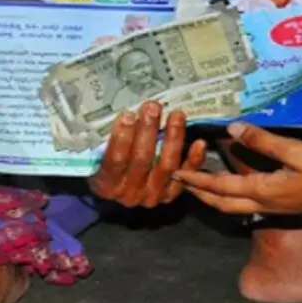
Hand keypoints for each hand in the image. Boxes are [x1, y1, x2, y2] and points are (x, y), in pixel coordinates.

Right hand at [89, 102, 208, 207]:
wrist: (122, 189)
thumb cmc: (110, 164)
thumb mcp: (102, 155)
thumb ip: (109, 140)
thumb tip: (124, 113)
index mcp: (107, 185)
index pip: (115, 160)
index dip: (122, 138)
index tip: (128, 115)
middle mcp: (130, 194)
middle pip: (142, 160)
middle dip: (148, 130)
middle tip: (153, 107)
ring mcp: (152, 195)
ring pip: (166, 165)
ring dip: (173, 138)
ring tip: (176, 115)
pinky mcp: (171, 194)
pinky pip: (185, 176)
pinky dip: (193, 159)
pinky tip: (199, 143)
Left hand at [175, 122, 301, 215]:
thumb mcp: (296, 151)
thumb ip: (264, 141)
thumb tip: (234, 128)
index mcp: (265, 191)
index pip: (221, 187)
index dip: (197, 179)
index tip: (176, 171)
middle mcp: (267, 204)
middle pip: (223, 203)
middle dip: (200, 192)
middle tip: (181, 179)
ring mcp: (278, 207)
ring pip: (236, 205)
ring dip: (216, 195)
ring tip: (202, 181)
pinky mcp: (288, 204)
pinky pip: (251, 202)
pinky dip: (235, 194)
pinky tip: (238, 183)